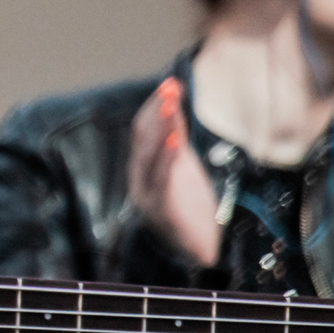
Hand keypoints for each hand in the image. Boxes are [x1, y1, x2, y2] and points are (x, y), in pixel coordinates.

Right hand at [128, 76, 219, 267]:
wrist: (194, 248)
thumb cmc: (188, 207)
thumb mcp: (181, 167)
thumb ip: (175, 140)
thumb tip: (173, 106)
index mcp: (143, 168)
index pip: (143, 131)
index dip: (154, 106)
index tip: (170, 84)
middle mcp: (139, 179)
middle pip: (144, 140)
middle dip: (157, 112)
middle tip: (170, 89)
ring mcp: (148, 195)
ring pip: (150, 157)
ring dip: (162, 130)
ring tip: (171, 107)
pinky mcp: (162, 210)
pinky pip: (162, 180)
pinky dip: (167, 158)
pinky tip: (176, 140)